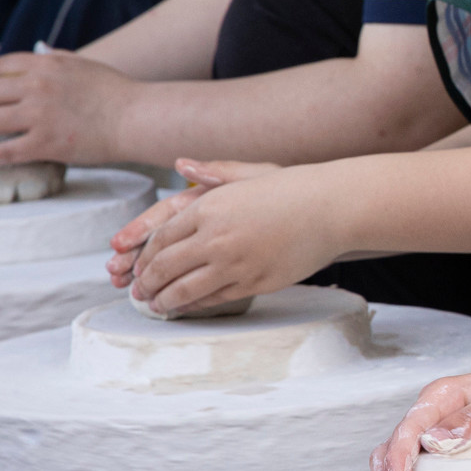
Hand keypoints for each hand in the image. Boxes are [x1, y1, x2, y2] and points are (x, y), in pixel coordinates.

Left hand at [0, 50, 132, 164]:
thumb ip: (60, 56)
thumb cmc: (120, 93)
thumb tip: (40, 47)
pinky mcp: (46, 142)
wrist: (137, 117)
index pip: (3, 65)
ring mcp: (39, 115)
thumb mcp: (86, 65)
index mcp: (47, 64)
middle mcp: (38, 86)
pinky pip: (6, 150)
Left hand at [123, 162, 337, 316]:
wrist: (333, 209)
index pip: (162, 237)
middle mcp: (216, 237)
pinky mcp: (254, 282)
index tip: (137, 265)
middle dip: (146, 282)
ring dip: (164, 299)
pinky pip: (215, 297)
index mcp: (209, 207)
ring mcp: (234, 263)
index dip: (144, 255)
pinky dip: (195, 304)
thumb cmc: (293, 189)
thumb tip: (181, 165)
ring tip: (154, 305)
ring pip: (186, 289)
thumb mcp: (250, 175)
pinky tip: (188, 305)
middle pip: (166, 266)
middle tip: (137, 290)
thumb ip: (213, 172)